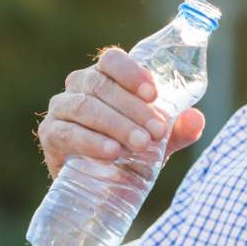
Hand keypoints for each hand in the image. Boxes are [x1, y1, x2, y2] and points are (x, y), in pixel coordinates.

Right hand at [36, 47, 205, 177]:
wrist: (101, 185)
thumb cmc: (131, 151)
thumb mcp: (159, 141)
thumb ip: (179, 129)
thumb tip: (196, 119)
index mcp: (106, 77)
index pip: (112, 60)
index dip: (131, 72)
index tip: (154, 93)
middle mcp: (80, 86)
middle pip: (102, 85)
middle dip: (133, 108)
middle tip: (157, 131)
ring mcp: (61, 108)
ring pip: (85, 107)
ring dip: (116, 124)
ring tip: (140, 144)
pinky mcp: (50, 134)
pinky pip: (66, 132)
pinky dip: (90, 141)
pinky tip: (111, 152)